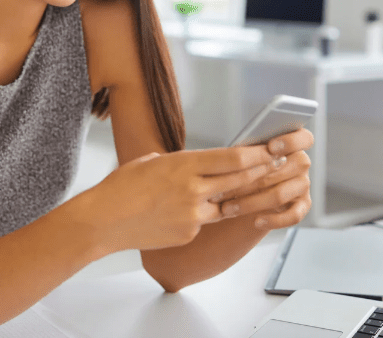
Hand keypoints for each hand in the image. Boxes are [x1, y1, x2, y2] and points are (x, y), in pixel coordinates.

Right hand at [80, 146, 273, 252]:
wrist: (103, 221)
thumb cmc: (121, 187)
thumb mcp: (151, 162)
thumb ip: (180, 163)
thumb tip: (198, 164)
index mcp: (183, 165)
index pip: (232, 158)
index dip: (257, 155)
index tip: (272, 149)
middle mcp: (192, 189)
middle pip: (239, 180)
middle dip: (261, 173)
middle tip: (278, 166)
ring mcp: (192, 215)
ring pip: (228, 204)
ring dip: (238, 196)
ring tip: (249, 189)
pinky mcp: (188, 233)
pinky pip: (206, 222)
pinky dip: (205, 215)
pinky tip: (193, 210)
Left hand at [213, 127, 313, 230]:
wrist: (243, 195)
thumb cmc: (240, 168)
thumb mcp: (241, 157)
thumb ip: (246, 151)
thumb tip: (235, 151)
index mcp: (290, 143)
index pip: (304, 137)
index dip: (291, 141)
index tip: (270, 148)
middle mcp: (300, 163)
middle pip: (284, 169)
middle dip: (251, 179)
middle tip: (225, 187)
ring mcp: (303, 185)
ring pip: (281, 194)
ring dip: (251, 202)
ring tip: (228, 208)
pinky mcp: (302, 206)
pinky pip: (293, 215)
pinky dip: (273, 220)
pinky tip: (256, 221)